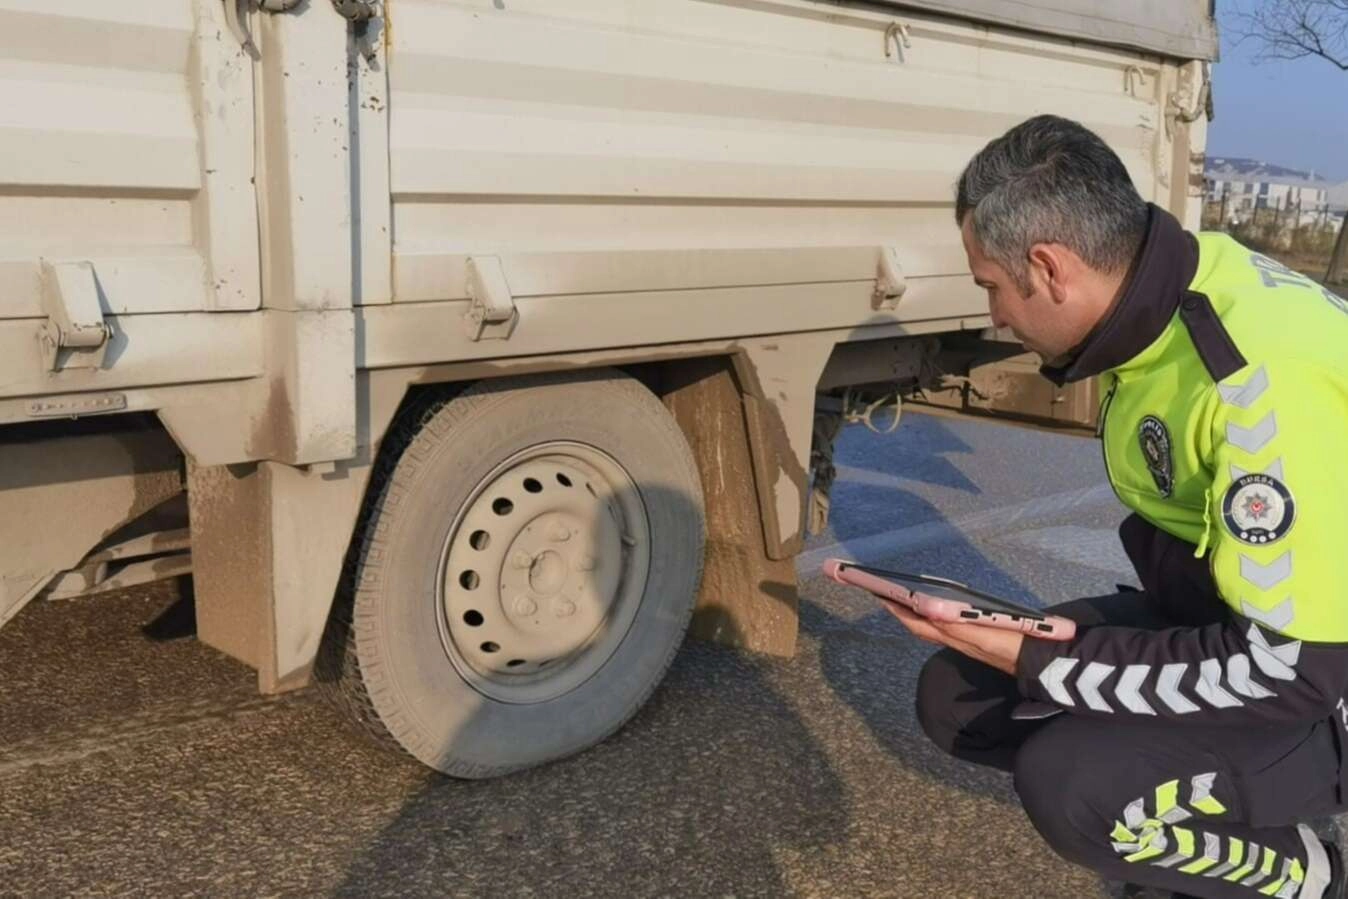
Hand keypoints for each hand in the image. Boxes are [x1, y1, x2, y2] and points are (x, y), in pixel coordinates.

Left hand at [879, 600, 1023, 676]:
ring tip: (904, 600)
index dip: (899, 610)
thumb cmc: (1011, 646)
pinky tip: (936, 610)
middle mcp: (955, 639)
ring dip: (916, 614)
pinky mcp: (976, 639)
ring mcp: (965, 640)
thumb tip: (926, 609)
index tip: (881, 594)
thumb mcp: (982, 634)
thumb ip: (955, 625)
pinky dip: (935, 617)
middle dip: (903, 611)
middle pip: (921, 626)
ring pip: (933, 627)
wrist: (1038, 662)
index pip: (917, 623)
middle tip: (886, 594)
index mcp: (953, 636)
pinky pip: (946, 627)